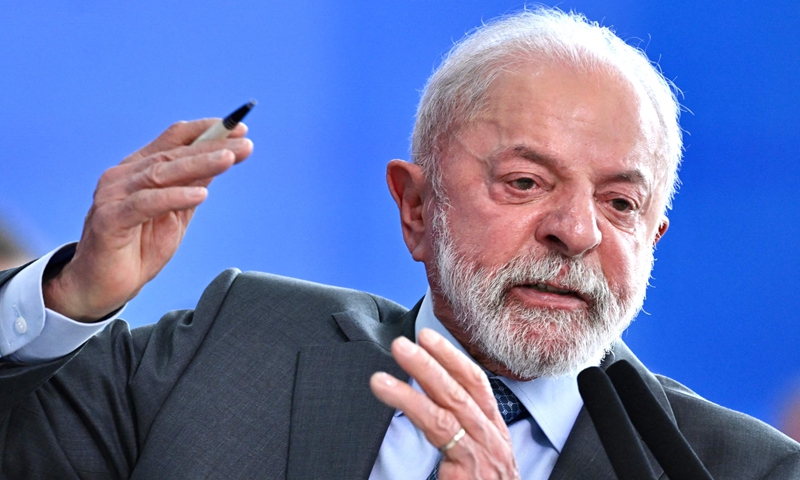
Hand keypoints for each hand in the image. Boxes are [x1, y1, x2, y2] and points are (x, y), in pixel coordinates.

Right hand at [43, 119, 252, 320]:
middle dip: (211, 147)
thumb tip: (222, 159)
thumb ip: (193, 186)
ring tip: (228, 158)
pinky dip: (174, 197)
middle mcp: (124, 176)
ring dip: (198, 164)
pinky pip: (146, 203)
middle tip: (243, 143)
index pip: (174, 139)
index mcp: (139, 170)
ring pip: (161, 173)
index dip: (206, 131)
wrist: (100, 287)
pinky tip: (200, 195)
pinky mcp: (109, 219)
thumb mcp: (176, 215)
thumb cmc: (137, 249)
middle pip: (172, 153)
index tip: (240, 128)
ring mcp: (114, 195)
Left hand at [370, 328, 519, 479]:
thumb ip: (456, 446)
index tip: (430, 338)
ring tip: (394, 355)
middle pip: (464, 387)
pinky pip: (438, 426)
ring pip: (451, 401)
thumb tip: (426, 416)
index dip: (454, 359)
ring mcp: (485, 453)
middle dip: (433, 359)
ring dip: (421, 371)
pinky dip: (411, 402)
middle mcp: (494, 440)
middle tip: (405, 341)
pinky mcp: (471, 467)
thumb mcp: (472, 470)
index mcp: (494, 438)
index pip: (478, 387)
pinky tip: (388, 389)